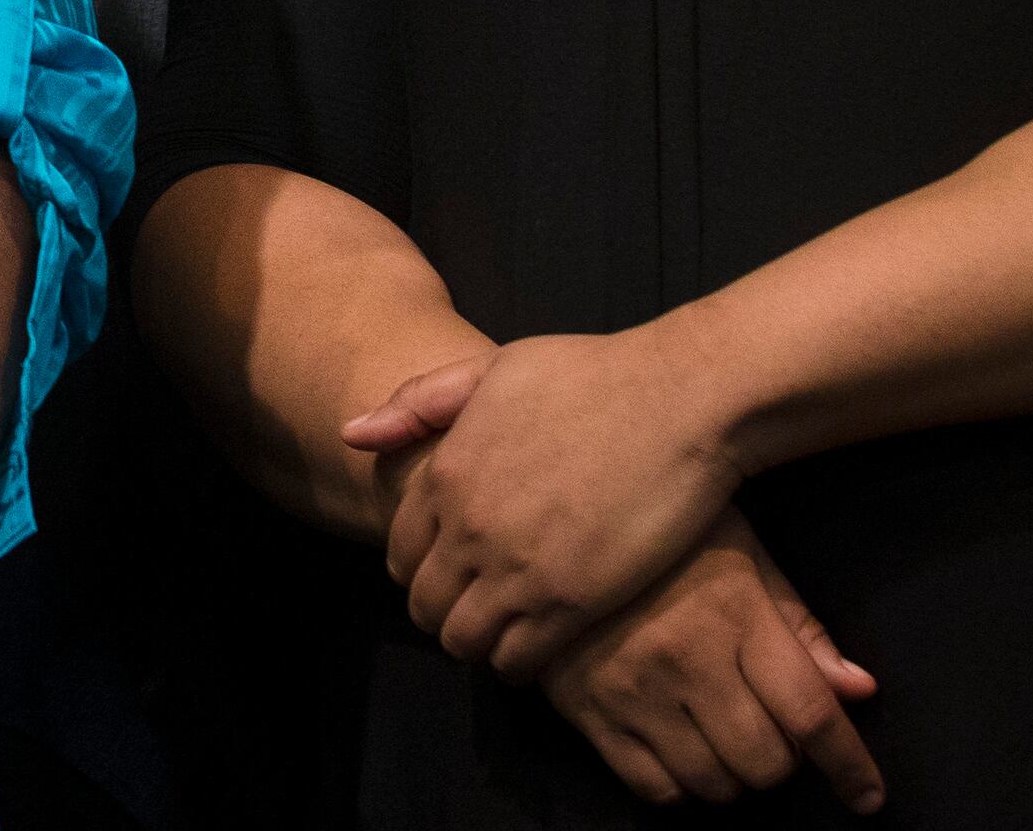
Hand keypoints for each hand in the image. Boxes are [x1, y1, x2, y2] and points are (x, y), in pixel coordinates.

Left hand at [343, 324, 746, 676]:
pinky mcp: (570, 602)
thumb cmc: (591, 376)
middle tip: (472, 611)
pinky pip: (515, 660)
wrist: (680, 401)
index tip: (443, 573)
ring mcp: (516, 569)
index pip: (400, 550)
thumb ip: (419, 404)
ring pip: (462, 640)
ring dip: (475, 643)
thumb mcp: (491, 370)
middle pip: (425, 603)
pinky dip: (516, 663)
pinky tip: (537, 646)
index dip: (416, 569)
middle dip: (440, 612)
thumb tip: (352, 434)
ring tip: (502, 633)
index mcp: (446, 472)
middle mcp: (469, 527)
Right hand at [545, 509, 881, 812]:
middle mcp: (685, 661)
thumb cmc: (663, 531)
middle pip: (765, 763)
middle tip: (769, 728)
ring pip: (713, 784)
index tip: (868, 796)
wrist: (549, 518)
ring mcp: (631, 691)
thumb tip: (857, 690)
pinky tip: (681, 750)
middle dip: (783, 759)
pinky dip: (681, 786)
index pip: (809, 714)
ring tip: (722, 736)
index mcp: (733, 616)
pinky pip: (652, 787)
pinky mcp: (586, 709)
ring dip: (734, 776)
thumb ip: (799, 625)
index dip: (850, 766)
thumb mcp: (740, 554)